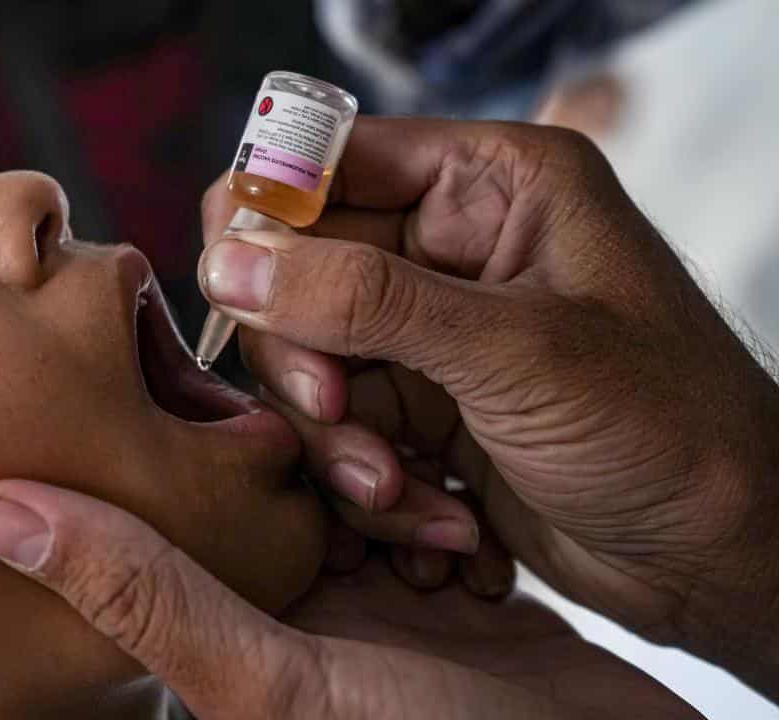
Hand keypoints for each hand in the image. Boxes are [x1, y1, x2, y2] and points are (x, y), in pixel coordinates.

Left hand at [0, 479, 702, 718]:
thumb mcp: (269, 678)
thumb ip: (140, 594)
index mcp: (225, 625)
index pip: (189, 505)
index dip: (208, 445)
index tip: (228, 377)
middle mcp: (286, 608)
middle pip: (281, 483)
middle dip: (327, 459)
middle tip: (362, 456)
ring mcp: (368, 600)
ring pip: (357, 483)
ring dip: (394, 478)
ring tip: (424, 501)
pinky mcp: (439, 590)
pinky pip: (425, 507)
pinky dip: (445, 503)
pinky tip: (463, 517)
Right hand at [199, 117, 778, 692]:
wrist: (720, 560)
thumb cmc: (670, 430)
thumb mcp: (514, 351)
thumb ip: (362, 299)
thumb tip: (229, 262)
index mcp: (489, 186)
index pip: (326, 162)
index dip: (269, 219)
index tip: (241, 292)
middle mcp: (450, 249)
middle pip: (296, 273)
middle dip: (307, 360)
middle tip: (335, 413)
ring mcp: (430, 336)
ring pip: (308, 366)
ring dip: (340, 443)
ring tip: (403, 494)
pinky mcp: (421, 412)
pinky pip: (339, 434)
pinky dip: (369, 488)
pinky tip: (440, 525)